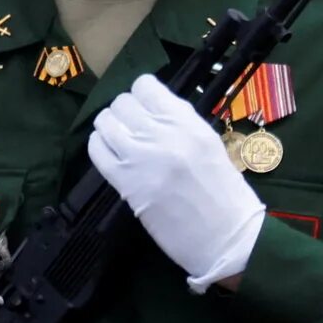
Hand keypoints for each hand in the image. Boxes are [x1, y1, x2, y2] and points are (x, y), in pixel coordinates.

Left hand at [86, 77, 264, 290]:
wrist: (226, 236)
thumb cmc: (224, 192)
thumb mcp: (209, 144)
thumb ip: (181, 123)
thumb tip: (151, 110)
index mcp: (187, 122)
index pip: (146, 86)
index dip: (141, 96)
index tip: (145, 110)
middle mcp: (162, 134)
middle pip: (122, 102)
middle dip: (124, 113)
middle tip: (132, 129)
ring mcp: (141, 157)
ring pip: (105, 122)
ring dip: (110, 128)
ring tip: (120, 142)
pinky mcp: (126, 183)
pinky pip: (97, 150)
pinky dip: (99, 147)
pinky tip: (111, 155)